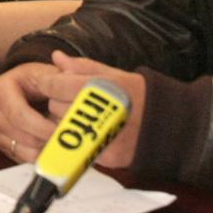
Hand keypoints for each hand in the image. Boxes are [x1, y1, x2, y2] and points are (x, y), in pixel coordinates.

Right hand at [0, 62, 62, 162]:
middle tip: (68, 139)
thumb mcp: (50, 72)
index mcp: (0, 88)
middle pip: (21, 136)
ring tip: (61, 140)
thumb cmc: (41, 80)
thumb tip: (64, 66)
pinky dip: (39, 155)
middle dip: (46, 140)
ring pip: (22, 150)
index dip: (43, 127)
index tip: (63, 130)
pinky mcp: (0, 144)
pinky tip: (50, 144)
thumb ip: (62, 73)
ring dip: (44, 149)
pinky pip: (22, 158)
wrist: (29, 88)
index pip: (20, 115)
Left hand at [39, 52, 145, 168]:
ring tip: (78, 115)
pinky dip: (73, 139)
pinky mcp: (104, 156)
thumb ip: (82, 66)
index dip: (47, 82)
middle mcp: (100, 112)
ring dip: (63, 121)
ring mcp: (102, 136)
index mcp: (103, 88)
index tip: (45, 81)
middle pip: (56, 107)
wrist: (167, 125)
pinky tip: (82, 131)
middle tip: (68, 99)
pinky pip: (74, 147)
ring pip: (62, 128)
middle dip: (57, 101)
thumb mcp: (114, 74)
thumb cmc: (138, 95)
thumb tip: (56, 57)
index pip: (57, 85)